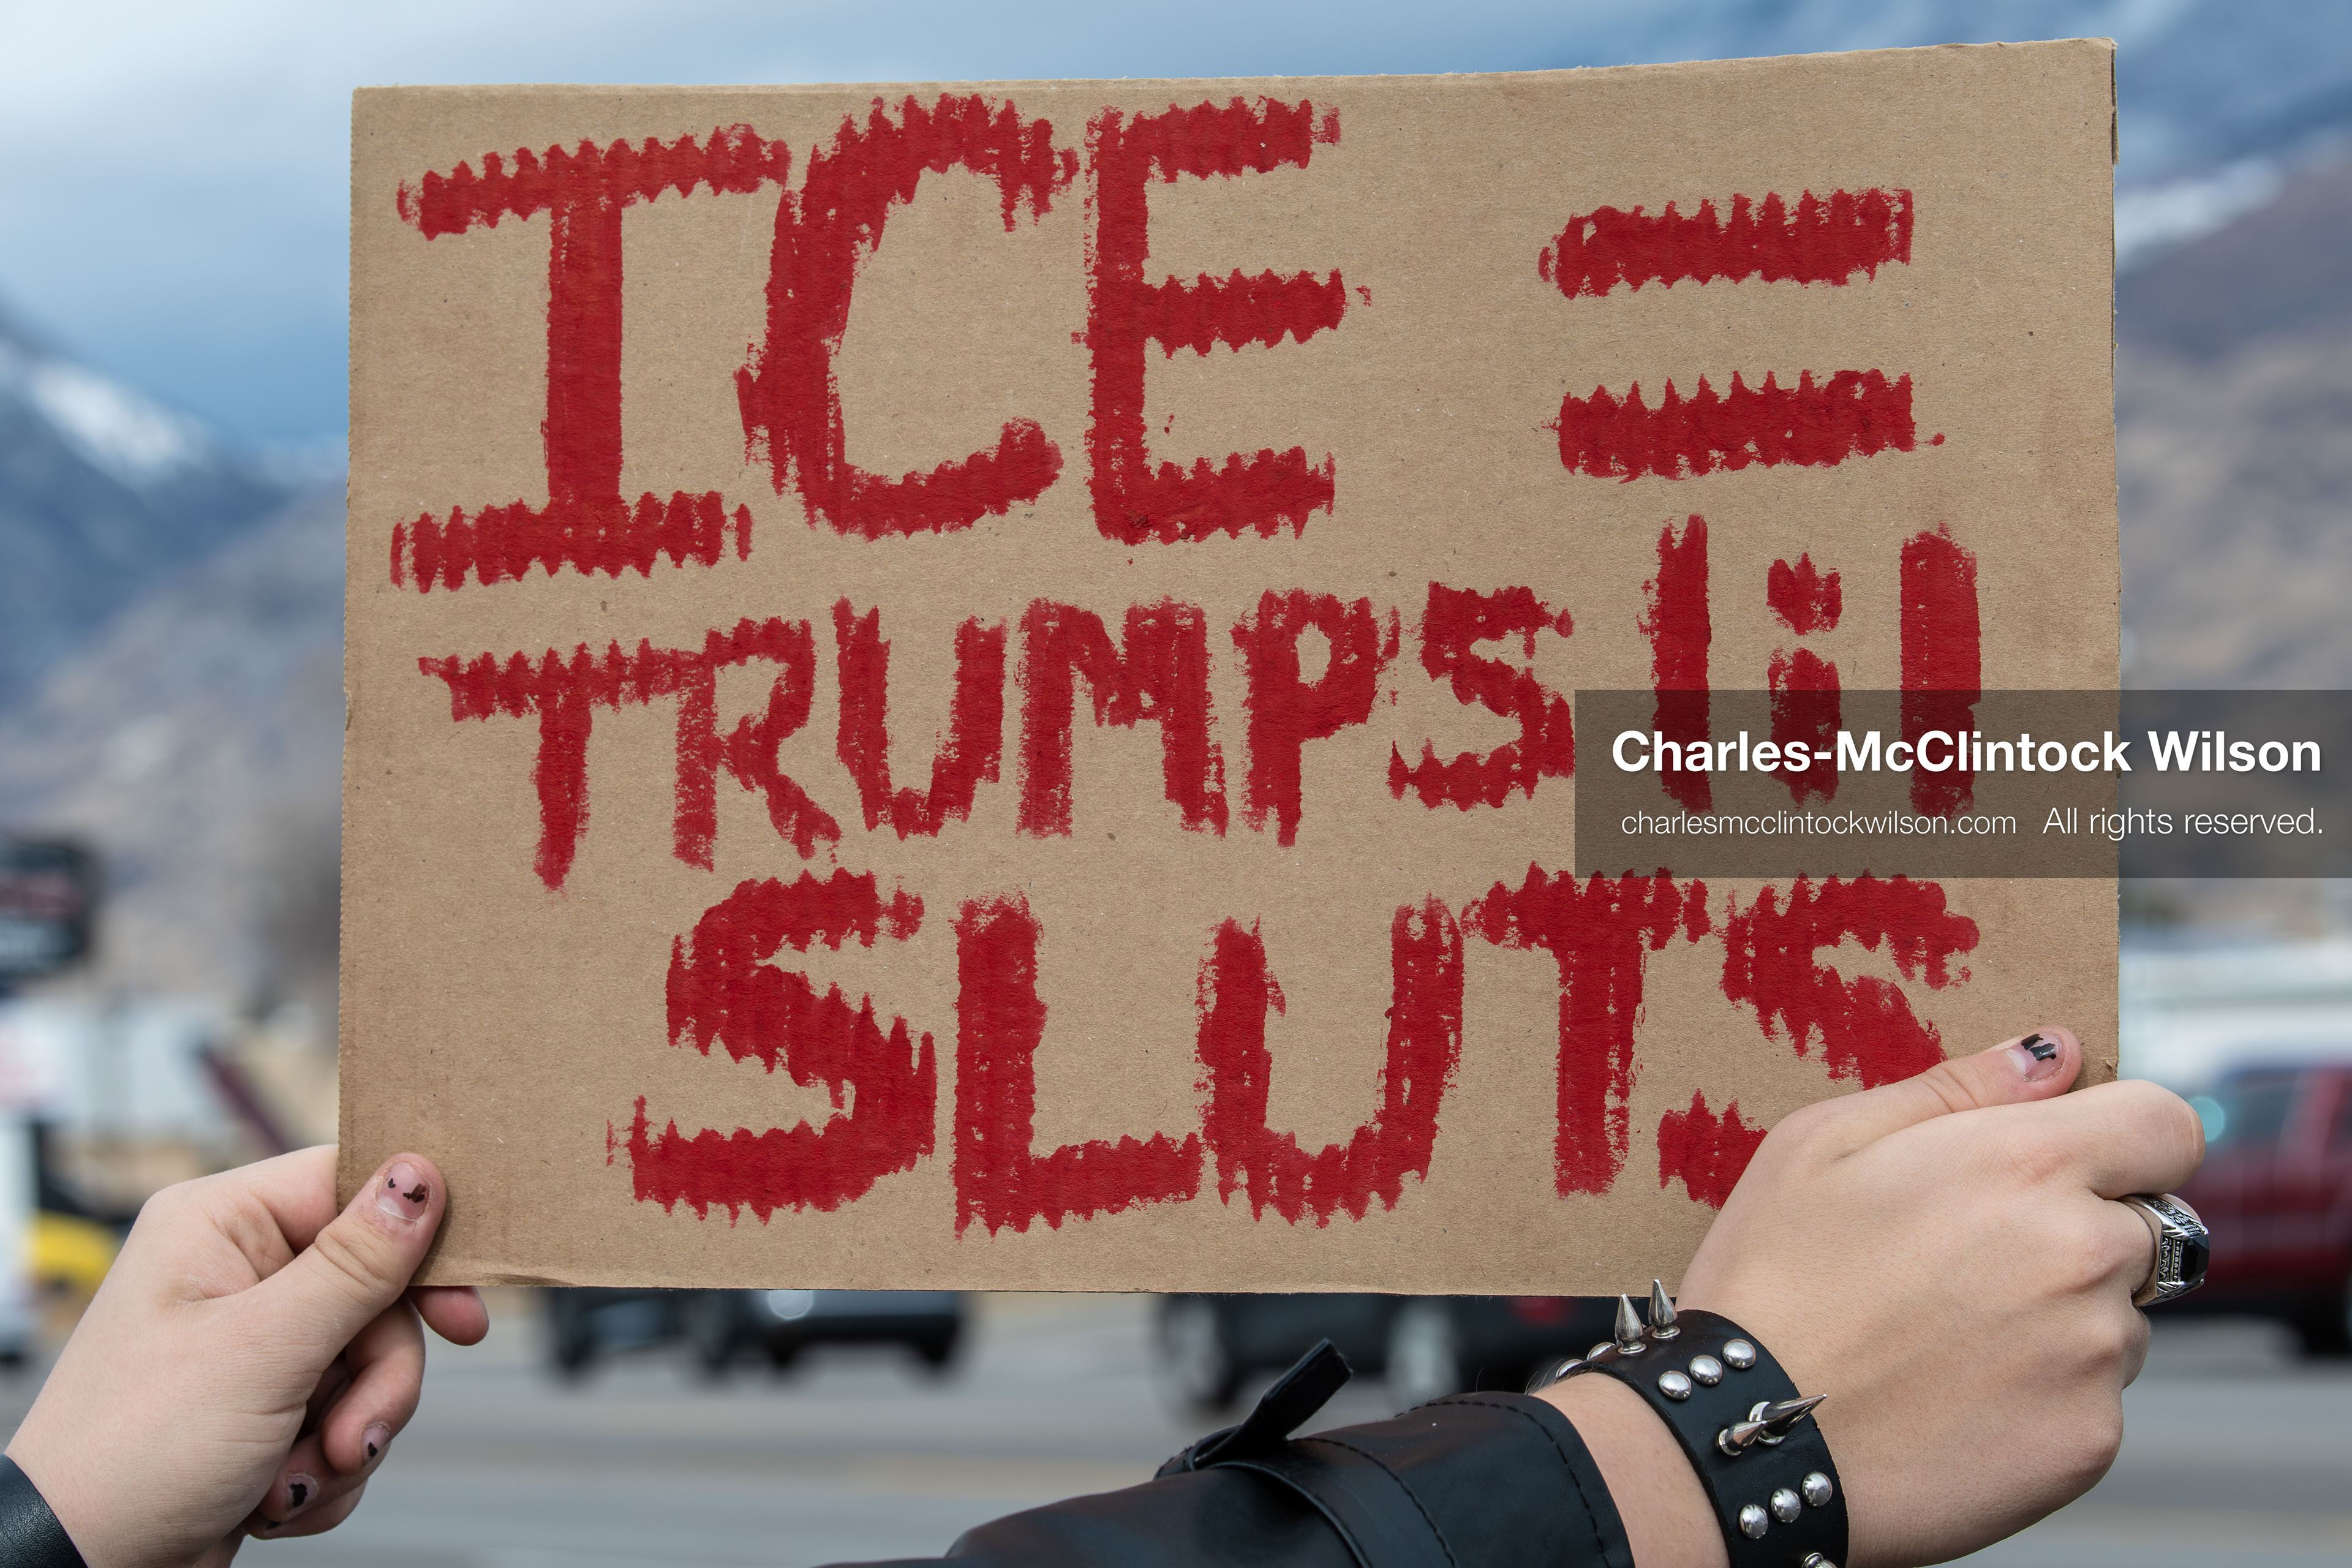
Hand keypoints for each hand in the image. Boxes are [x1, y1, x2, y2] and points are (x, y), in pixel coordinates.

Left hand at [5, 1148, 487, 1567]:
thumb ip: (354, 1263)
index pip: (353, 1185)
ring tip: (297, 1478)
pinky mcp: (265, 1404)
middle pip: (377, 1291)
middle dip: (375, 1379)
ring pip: (370, 1362)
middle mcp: (236, 1273)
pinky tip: (278, 1493)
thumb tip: (419, 1175)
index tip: (459, 1308)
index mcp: (219, 1225)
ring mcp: (252, 1343)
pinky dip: (326, 1465)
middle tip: (354, 1432)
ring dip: (350, 1432)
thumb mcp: (261, 1350)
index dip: (419, 1241)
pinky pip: (347, 1413)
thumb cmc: (129, 1455)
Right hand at [1542, 1025, 2202, 1567]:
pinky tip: (1954, 1396)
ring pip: (2117, 1317)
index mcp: (2028, 1163)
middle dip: (2076, 1232)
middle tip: (1966, 1264)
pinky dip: (2042, 1397)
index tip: (2071, 1162)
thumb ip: (1954, 1089)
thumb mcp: (1824, 1144)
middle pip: (2142, 1226)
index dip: (2125, 1138)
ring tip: (1946, 1338)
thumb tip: (2051, 1054)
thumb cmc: (1771, 1280)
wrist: (1748, 1438)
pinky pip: (2094, 1399)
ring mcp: (2095, 1353)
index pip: (2166, 1125)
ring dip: (2061, 1318)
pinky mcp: (2090, 1439)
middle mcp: (2084, 1253)